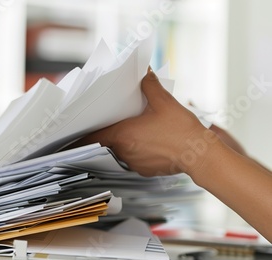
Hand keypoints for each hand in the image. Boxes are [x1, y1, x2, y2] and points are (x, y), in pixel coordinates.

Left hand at [73, 68, 215, 176]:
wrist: (200, 156)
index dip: (82, 135)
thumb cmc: (181, 131)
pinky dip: (133, 150)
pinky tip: (143, 141)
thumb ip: (150, 86)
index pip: (91, 138)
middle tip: (103, 123)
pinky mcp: (144, 170)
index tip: (76, 131)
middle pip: (104, 143)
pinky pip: (131, 159)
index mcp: (122, 135)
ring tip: (125, 129)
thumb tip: (144, 72)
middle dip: (103, 133)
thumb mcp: (164, 102)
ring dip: (119, 142)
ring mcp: (133, 163)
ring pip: (117, 152)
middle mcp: (123, 152)